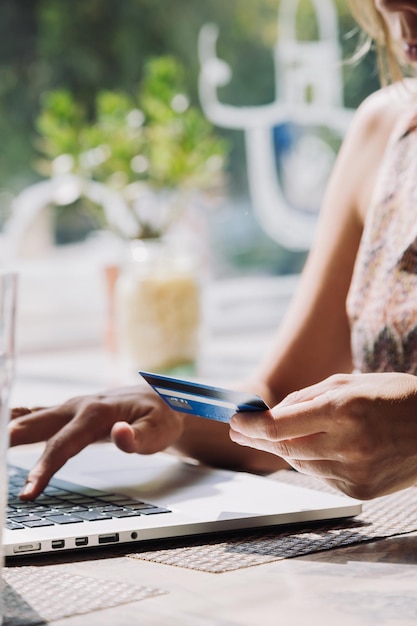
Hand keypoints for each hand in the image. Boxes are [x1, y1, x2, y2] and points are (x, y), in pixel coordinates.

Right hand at [9, 385, 183, 498]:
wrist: (160, 399)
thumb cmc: (161, 416)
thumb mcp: (161, 429)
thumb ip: (142, 436)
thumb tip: (121, 434)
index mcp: (96, 412)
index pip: (62, 445)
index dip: (43, 468)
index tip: (27, 491)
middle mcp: (78, 406)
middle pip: (35, 425)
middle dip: (8, 441)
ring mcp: (71, 408)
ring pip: (31, 418)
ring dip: (8, 430)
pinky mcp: (69, 412)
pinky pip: (36, 415)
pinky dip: (16, 422)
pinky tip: (4, 427)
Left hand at [230, 372, 416, 499]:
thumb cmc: (394, 397)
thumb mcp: (350, 382)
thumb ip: (307, 397)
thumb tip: (272, 413)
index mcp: (343, 410)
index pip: (280, 426)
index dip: (250, 425)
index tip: (235, 421)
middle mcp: (348, 444)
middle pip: (284, 449)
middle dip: (257, 438)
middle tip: (239, 431)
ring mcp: (355, 471)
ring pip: (300, 464)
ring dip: (285, 448)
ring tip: (277, 435)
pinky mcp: (360, 490)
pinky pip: (320, 476)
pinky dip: (312, 461)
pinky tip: (317, 448)